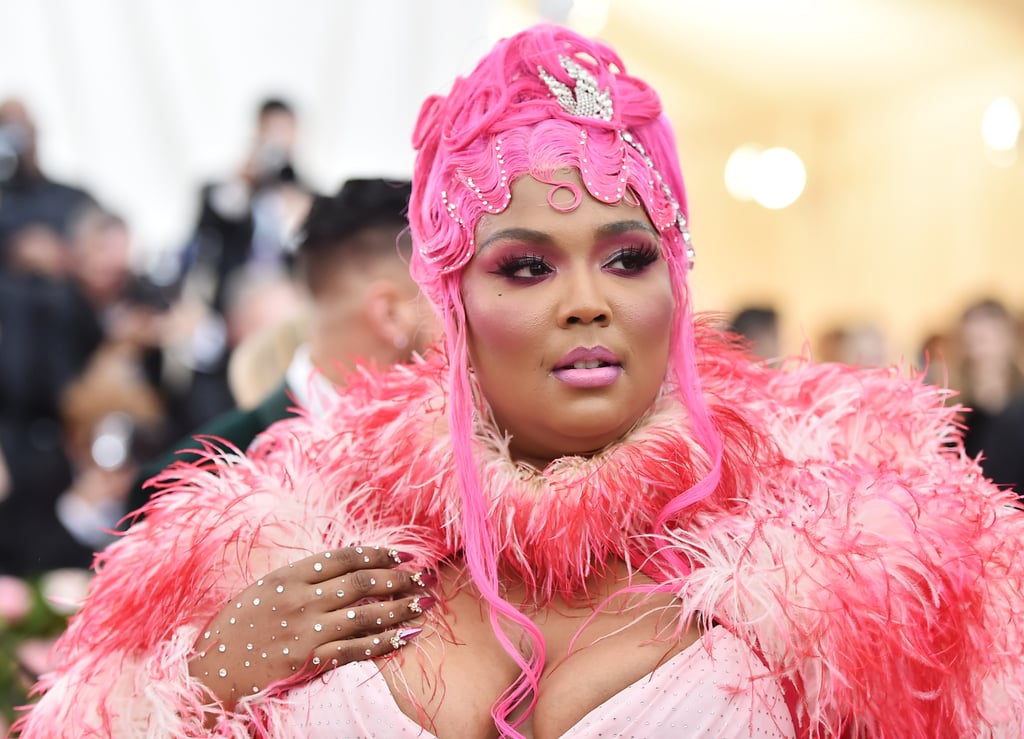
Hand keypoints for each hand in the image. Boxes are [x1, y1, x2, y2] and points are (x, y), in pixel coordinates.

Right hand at [189, 546, 434, 708]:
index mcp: (288, 576)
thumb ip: (299, 580)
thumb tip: (340, 567)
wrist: (208, 675)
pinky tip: (405, 637)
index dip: (378, 555)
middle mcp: (300, 599)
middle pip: (362, 582)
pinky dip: (385, 642)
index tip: (401, 556)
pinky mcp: (310, 660)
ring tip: (423, 604)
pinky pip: (356, 649)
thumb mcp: (261, 591)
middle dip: (398, 579)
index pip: (344, 557)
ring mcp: (306, 631)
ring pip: (366, 614)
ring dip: (400, 608)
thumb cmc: (232, 631)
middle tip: (423, 578)